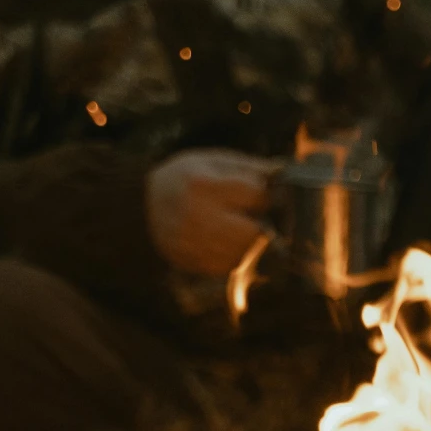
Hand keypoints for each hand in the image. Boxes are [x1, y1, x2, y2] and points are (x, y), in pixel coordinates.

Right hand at [145, 149, 280, 276]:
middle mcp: (196, 217)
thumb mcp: (214, 161)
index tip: (267, 198)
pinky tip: (230, 246)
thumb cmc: (186, 177)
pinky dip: (237, 259)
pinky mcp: (192, 264)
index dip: (268, 198)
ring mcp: (192, 244)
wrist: (144, 204)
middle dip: (263, 226)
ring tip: (242, 232)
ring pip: (246, 255)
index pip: (257, 197)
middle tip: (257, 219)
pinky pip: (230, 268)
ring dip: (253, 246)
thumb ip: (251, 168)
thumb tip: (286, 174)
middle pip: (255, 233)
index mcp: (203, 184)